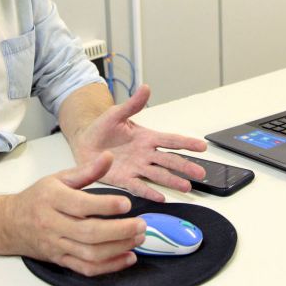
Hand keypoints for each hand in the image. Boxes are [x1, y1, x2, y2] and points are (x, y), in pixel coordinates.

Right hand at [4, 151, 146, 275]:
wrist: (10, 224)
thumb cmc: (39, 198)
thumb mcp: (59, 178)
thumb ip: (87, 170)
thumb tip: (109, 156)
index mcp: (52, 198)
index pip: (81, 205)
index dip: (106, 205)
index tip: (127, 203)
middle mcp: (53, 224)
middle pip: (89, 233)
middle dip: (120, 231)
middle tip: (141, 224)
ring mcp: (56, 245)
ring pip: (90, 253)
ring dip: (118, 248)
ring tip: (138, 238)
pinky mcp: (60, 260)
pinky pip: (86, 268)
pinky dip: (109, 266)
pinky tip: (128, 257)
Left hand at [70, 85, 207, 201]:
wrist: (83, 143)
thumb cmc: (101, 128)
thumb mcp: (116, 113)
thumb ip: (133, 104)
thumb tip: (145, 87)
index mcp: (146, 138)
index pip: (171, 140)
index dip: (187, 143)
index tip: (202, 147)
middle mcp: (145, 154)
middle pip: (170, 160)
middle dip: (185, 166)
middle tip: (200, 173)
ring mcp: (136, 168)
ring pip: (159, 175)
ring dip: (173, 181)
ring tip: (186, 187)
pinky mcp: (124, 179)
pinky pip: (139, 186)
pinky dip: (150, 191)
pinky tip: (161, 197)